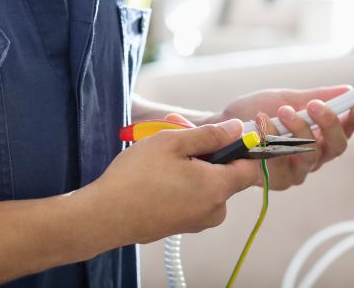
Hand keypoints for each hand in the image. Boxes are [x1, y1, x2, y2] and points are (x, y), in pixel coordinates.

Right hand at [78, 119, 259, 249]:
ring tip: (161, 147)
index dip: (240, 146)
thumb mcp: (173, 142)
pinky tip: (156, 169)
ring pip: (206, 182)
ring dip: (189, 162)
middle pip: (225, 172)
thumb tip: (237, 129)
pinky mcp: (181, 225)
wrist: (103, 216)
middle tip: (177, 131)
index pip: (250, 167)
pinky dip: (181, 179)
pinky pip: (192, 195)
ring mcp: (197, 220)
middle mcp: (213, 210)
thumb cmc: (136, 177)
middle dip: (205, 149)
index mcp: (217, 189)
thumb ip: (210, 135)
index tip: (222, 133)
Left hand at [200, 87, 353, 190]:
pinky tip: (261, 124)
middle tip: (314, 104)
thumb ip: (315, 97)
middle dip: (328, 123)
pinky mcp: (275, 181)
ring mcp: (293, 172)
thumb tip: (347, 90)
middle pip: (336, 147)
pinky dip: (273, 138)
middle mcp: (311, 159)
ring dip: (297, 129)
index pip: (345, 132)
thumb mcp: (285, 98)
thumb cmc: (253, 114)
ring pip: (311, 154)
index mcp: (318, 138)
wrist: (219, 127)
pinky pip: (283, 160)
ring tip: (282, 111)